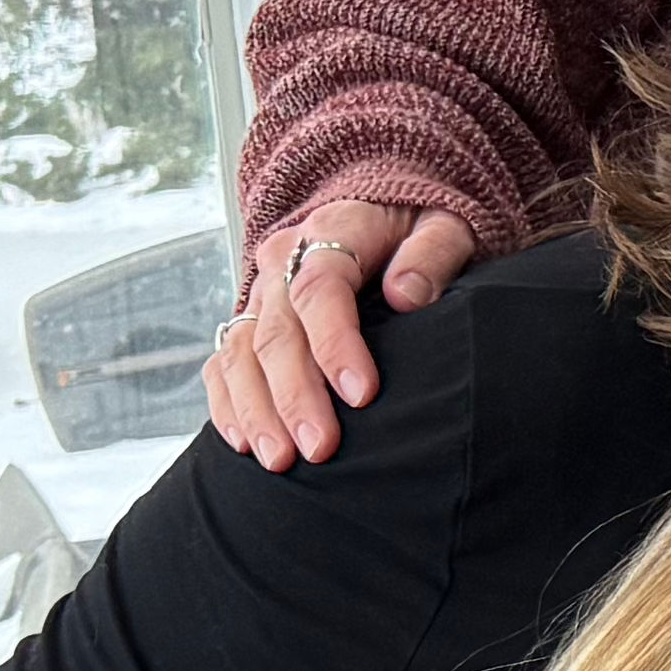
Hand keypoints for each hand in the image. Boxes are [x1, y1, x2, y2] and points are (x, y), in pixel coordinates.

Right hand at [205, 201, 477, 470]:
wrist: (387, 211)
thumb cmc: (422, 226)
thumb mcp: (447, 225)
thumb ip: (432, 254)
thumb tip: (406, 294)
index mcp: (334, 229)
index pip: (321, 287)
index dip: (336, 343)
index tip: (362, 394)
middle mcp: (285, 259)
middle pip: (277, 331)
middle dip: (295, 395)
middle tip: (321, 448)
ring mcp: (261, 291)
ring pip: (241, 351)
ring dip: (256, 409)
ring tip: (280, 460)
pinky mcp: (250, 318)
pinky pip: (222, 362)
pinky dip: (227, 402)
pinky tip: (244, 442)